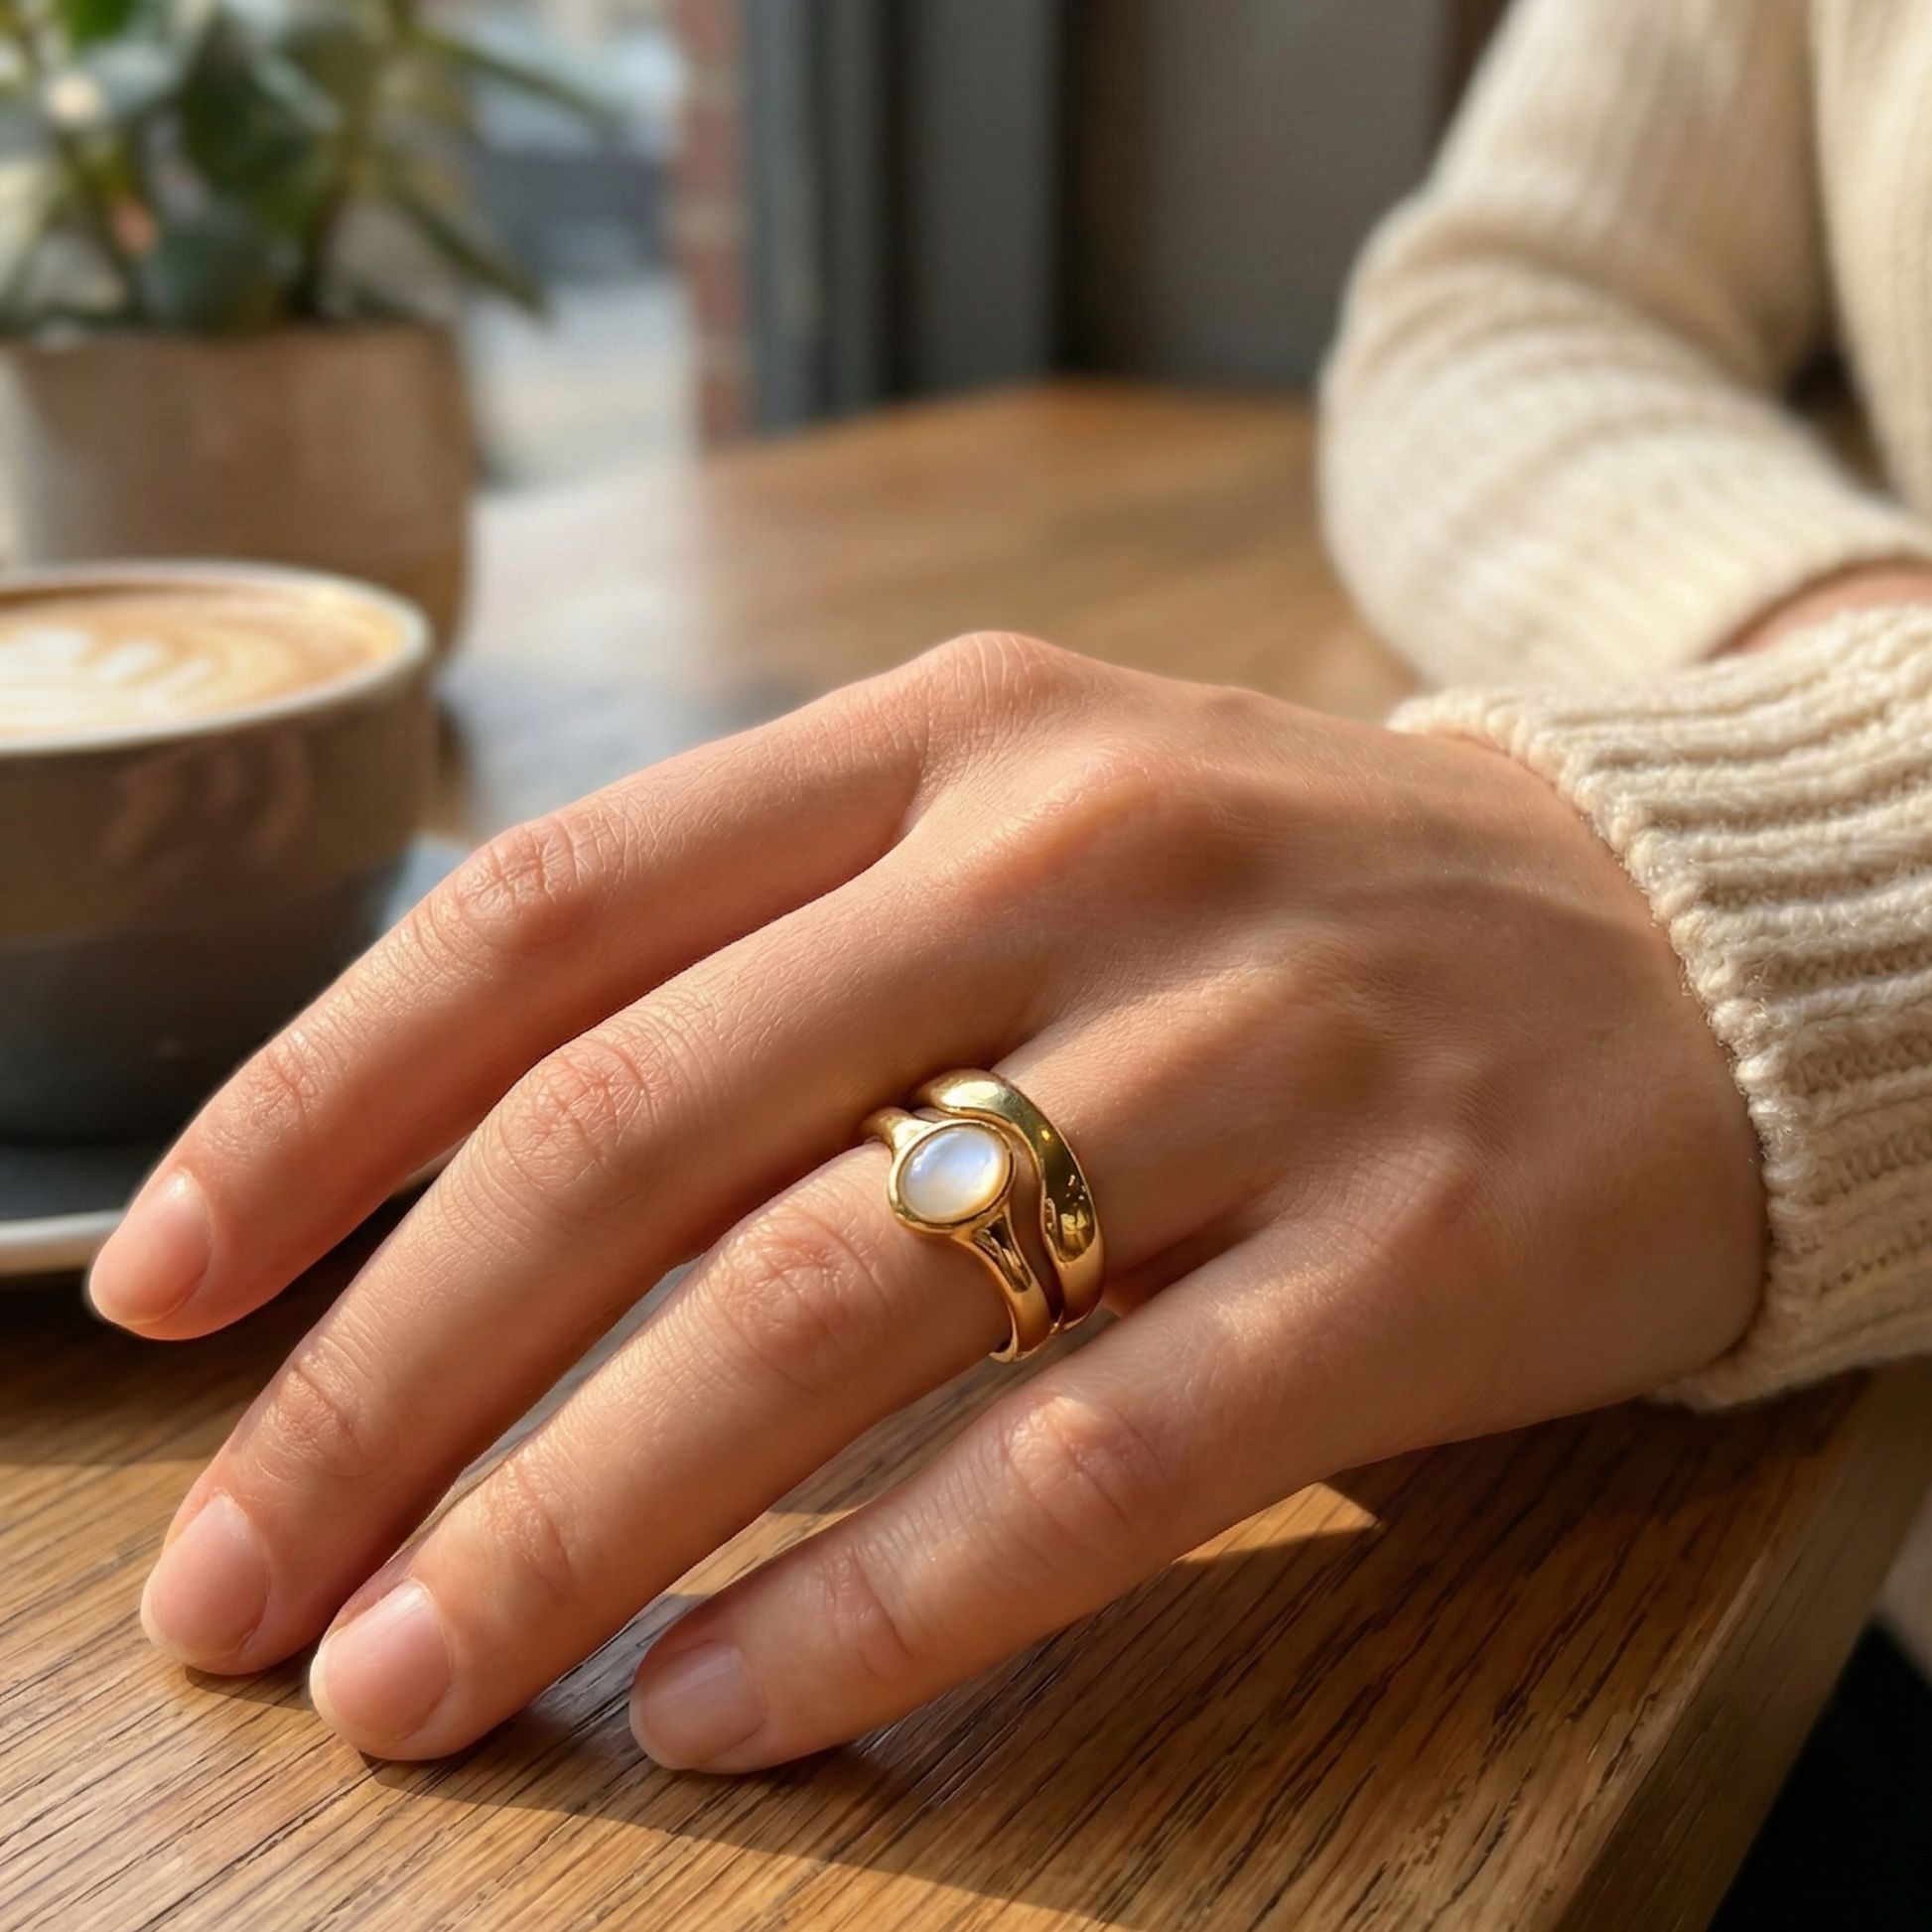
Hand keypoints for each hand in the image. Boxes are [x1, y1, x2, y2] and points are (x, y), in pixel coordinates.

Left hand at [90, 633, 1763, 1770]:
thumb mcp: (1033, 824)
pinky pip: (1089, 1455)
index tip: (164, 1289)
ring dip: (579, 1522)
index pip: (555, 904)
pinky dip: (876, 1598)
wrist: (1669, 943)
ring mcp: (1254, 1047)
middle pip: (642, 1131)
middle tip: (243, 1584)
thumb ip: (783, 951)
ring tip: (421, 1679)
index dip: (320, 1105)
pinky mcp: (1407, 1249)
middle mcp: (1080, 854)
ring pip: (830, 1308)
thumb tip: (464, 1174)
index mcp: (951, 736)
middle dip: (391, 1378)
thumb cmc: (1287, 907)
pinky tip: (725, 1705)